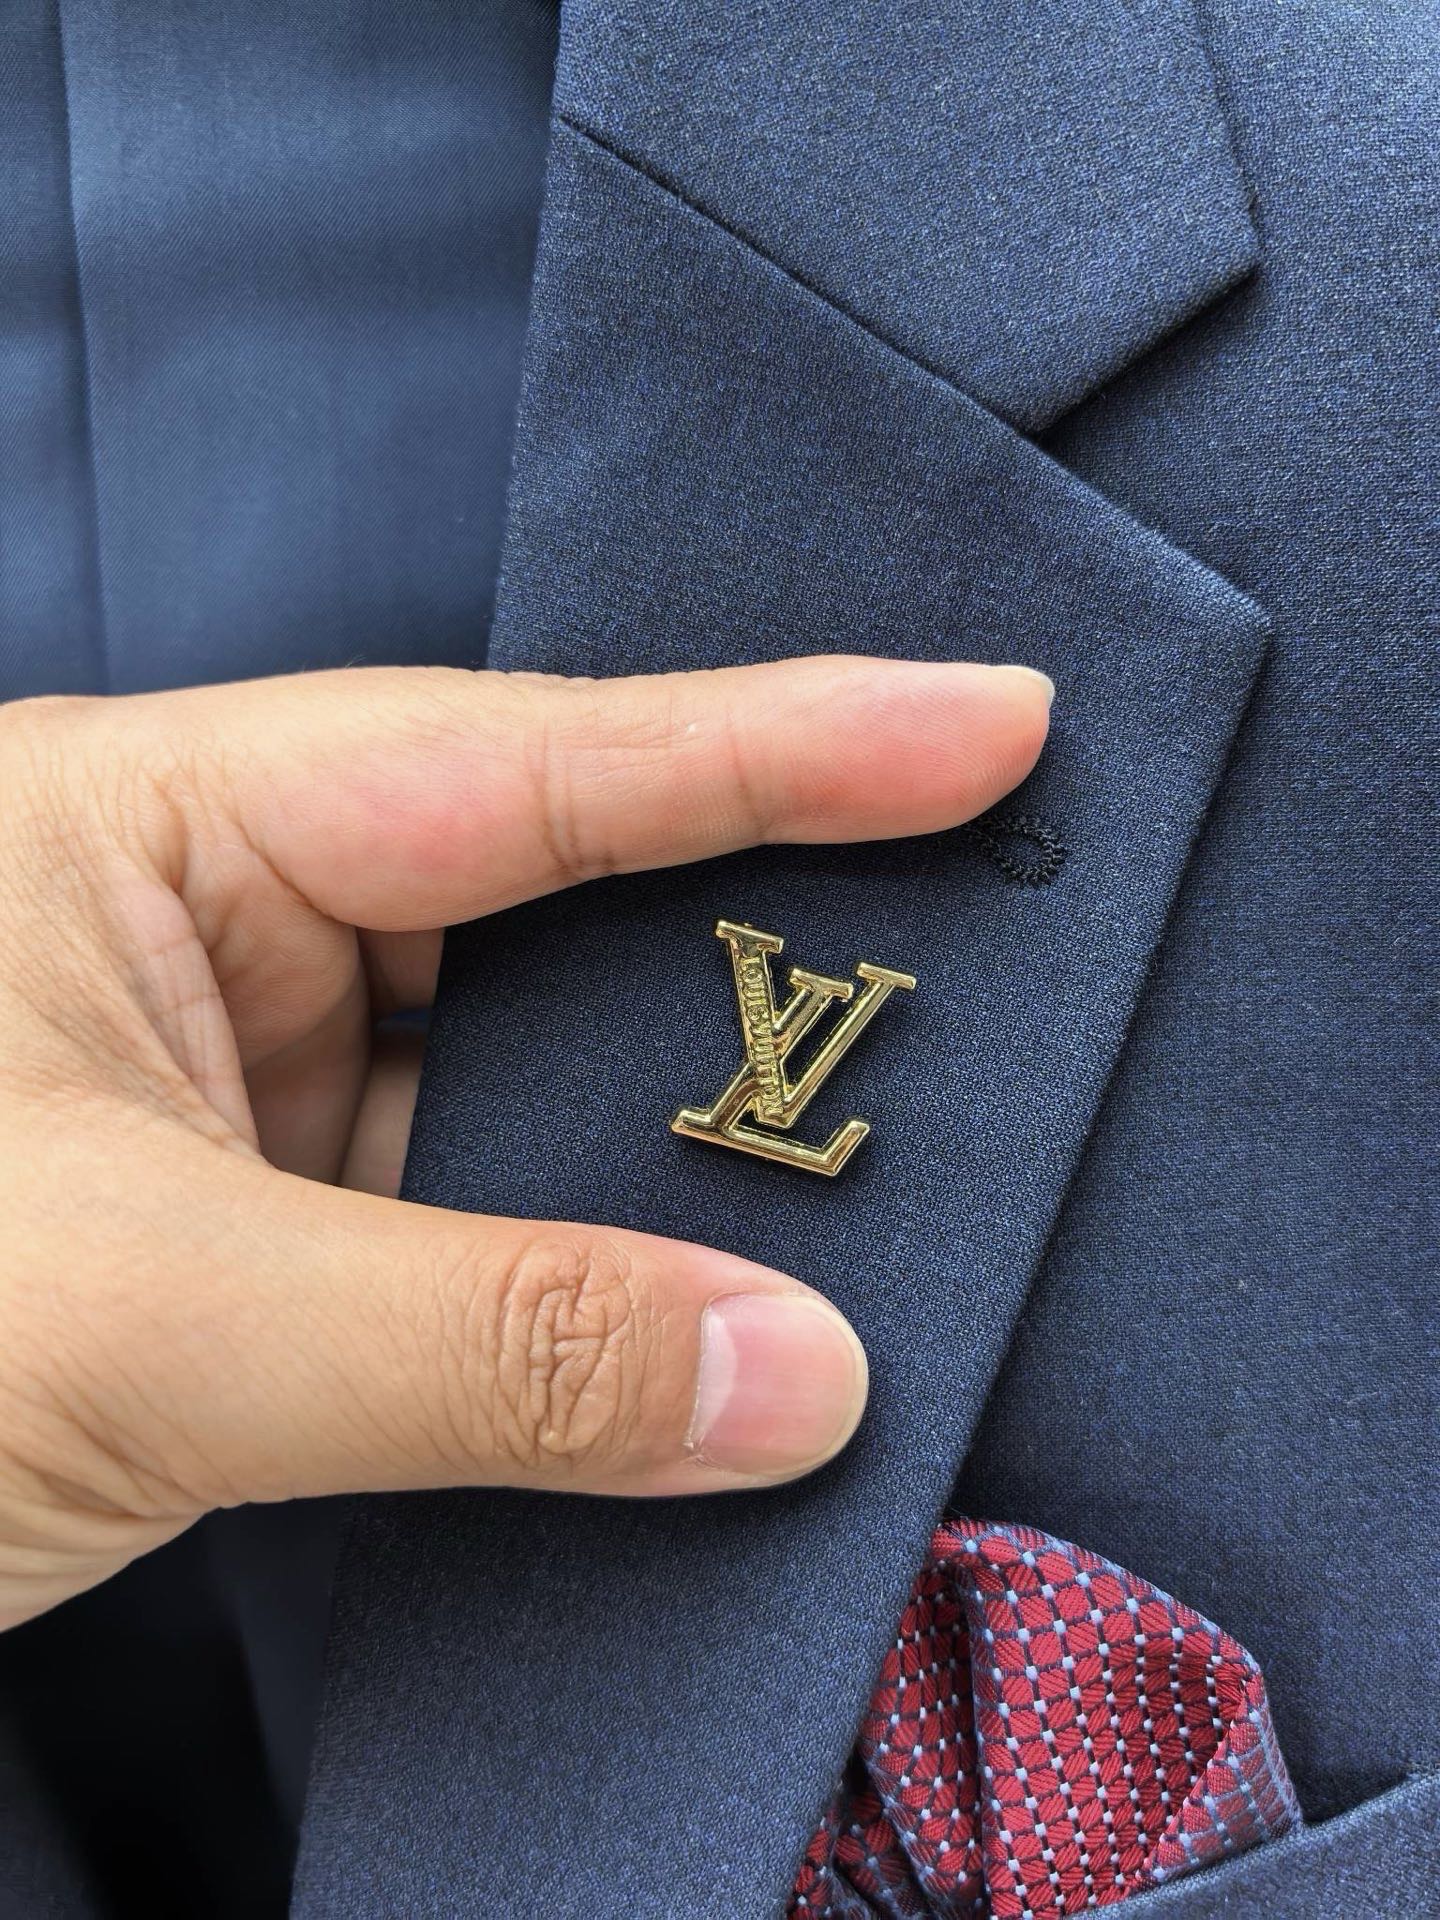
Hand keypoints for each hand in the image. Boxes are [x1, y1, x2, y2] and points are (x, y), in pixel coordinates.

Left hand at [0, 658, 1050, 1626]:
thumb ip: (489, 1342)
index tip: (989, 715)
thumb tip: (808, 1373)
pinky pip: (479, 1231)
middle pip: (552, 911)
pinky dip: (597, 1279)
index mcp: (149, 830)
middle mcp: (209, 932)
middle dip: (762, 944)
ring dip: (684, 1145)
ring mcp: (241, 1089)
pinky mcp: (259, 1238)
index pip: (517, 760)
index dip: (775, 737)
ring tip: (904, 1147)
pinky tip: (723, 1305)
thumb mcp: (145, 1315)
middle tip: (999, 948)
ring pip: (525, 1090)